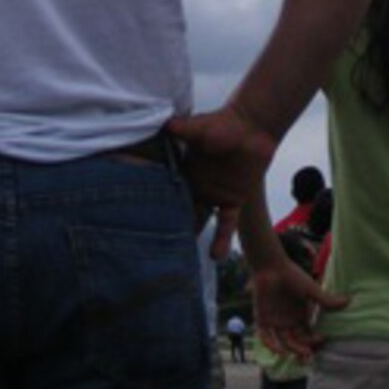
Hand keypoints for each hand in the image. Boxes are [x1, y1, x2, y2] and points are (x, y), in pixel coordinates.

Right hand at [165, 104, 276, 258]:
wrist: (252, 127)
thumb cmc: (222, 123)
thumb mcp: (198, 128)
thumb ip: (180, 129)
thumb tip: (162, 124)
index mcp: (181, 173)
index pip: (164, 193)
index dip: (152, 208)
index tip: (136, 226)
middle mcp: (194, 188)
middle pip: (178, 213)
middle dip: (166, 231)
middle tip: (151, 255)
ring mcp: (213, 196)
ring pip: (199, 223)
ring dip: (190, 240)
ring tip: (178, 264)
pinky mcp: (232, 201)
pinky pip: (225, 224)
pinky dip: (221, 240)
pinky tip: (216, 258)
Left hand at [251, 255, 348, 362]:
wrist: (271, 266)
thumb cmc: (292, 276)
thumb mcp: (311, 290)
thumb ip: (326, 300)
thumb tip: (349, 301)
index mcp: (300, 316)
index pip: (308, 334)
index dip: (314, 339)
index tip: (322, 339)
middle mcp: (288, 322)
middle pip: (296, 341)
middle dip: (302, 349)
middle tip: (308, 355)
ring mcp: (275, 322)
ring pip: (282, 342)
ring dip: (288, 350)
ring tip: (293, 355)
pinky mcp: (262, 320)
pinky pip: (265, 337)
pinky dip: (271, 345)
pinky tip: (279, 351)